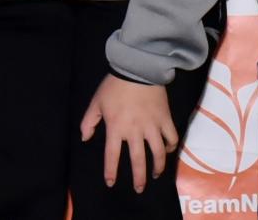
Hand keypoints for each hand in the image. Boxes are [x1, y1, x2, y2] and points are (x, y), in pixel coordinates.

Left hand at [80, 73, 177, 191]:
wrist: (139, 68)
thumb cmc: (115, 86)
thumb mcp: (97, 102)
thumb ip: (89, 121)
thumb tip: (85, 138)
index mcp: (116, 128)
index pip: (112, 156)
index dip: (111, 171)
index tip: (111, 182)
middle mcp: (135, 131)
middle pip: (138, 160)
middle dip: (139, 177)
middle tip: (139, 188)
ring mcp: (152, 126)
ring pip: (157, 152)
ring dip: (158, 165)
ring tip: (156, 173)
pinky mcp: (165, 118)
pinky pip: (171, 136)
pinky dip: (171, 145)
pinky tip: (168, 149)